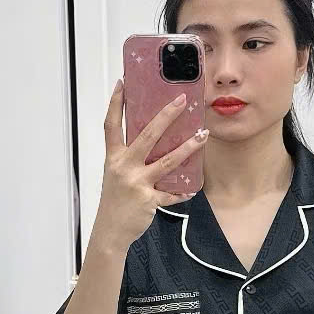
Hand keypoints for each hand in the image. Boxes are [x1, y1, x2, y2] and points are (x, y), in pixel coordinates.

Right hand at [92, 79, 209, 252]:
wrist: (110, 230)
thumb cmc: (115, 201)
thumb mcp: (116, 175)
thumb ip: (130, 158)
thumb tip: (153, 141)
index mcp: (113, 158)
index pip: (111, 125)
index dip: (115, 103)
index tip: (123, 83)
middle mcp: (124, 167)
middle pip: (147, 135)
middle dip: (166, 116)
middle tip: (181, 101)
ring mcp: (137, 183)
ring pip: (167, 161)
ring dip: (188, 147)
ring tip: (202, 135)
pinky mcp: (148, 200)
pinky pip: (171, 193)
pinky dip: (182, 191)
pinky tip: (192, 188)